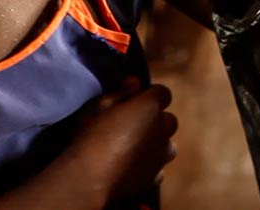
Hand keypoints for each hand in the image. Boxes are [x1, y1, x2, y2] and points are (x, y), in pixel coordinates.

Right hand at [66, 79, 178, 201]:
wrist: (90, 177)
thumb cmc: (91, 135)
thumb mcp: (98, 105)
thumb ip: (120, 92)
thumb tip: (135, 82)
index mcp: (150, 106)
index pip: (163, 93)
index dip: (149, 95)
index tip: (133, 100)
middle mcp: (162, 130)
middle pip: (169, 120)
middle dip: (155, 120)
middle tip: (131, 125)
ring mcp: (161, 156)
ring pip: (168, 146)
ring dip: (156, 144)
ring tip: (133, 148)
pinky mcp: (154, 178)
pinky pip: (158, 168)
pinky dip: (149, 165)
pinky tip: (131, 167)